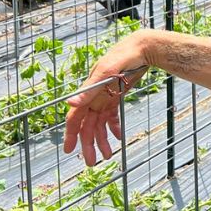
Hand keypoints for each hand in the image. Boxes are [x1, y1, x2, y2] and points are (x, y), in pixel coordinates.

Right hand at [63, 31, 149, 165]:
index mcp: (88, 92)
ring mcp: (105, 97)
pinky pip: (112, 116)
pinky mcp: (116, 96)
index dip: (71, 134)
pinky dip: (114, 128)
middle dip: (88, 144)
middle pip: (87, 125)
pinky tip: (119, 138)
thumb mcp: (107, 71)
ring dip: (102, 140)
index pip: (76, 117)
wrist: (141, 48)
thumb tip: (70, 102)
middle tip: (91, 162)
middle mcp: (94, 97)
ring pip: (99, 124)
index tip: (69, 150)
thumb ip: (89, 89)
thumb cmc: (123, 56)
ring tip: (108, 155)